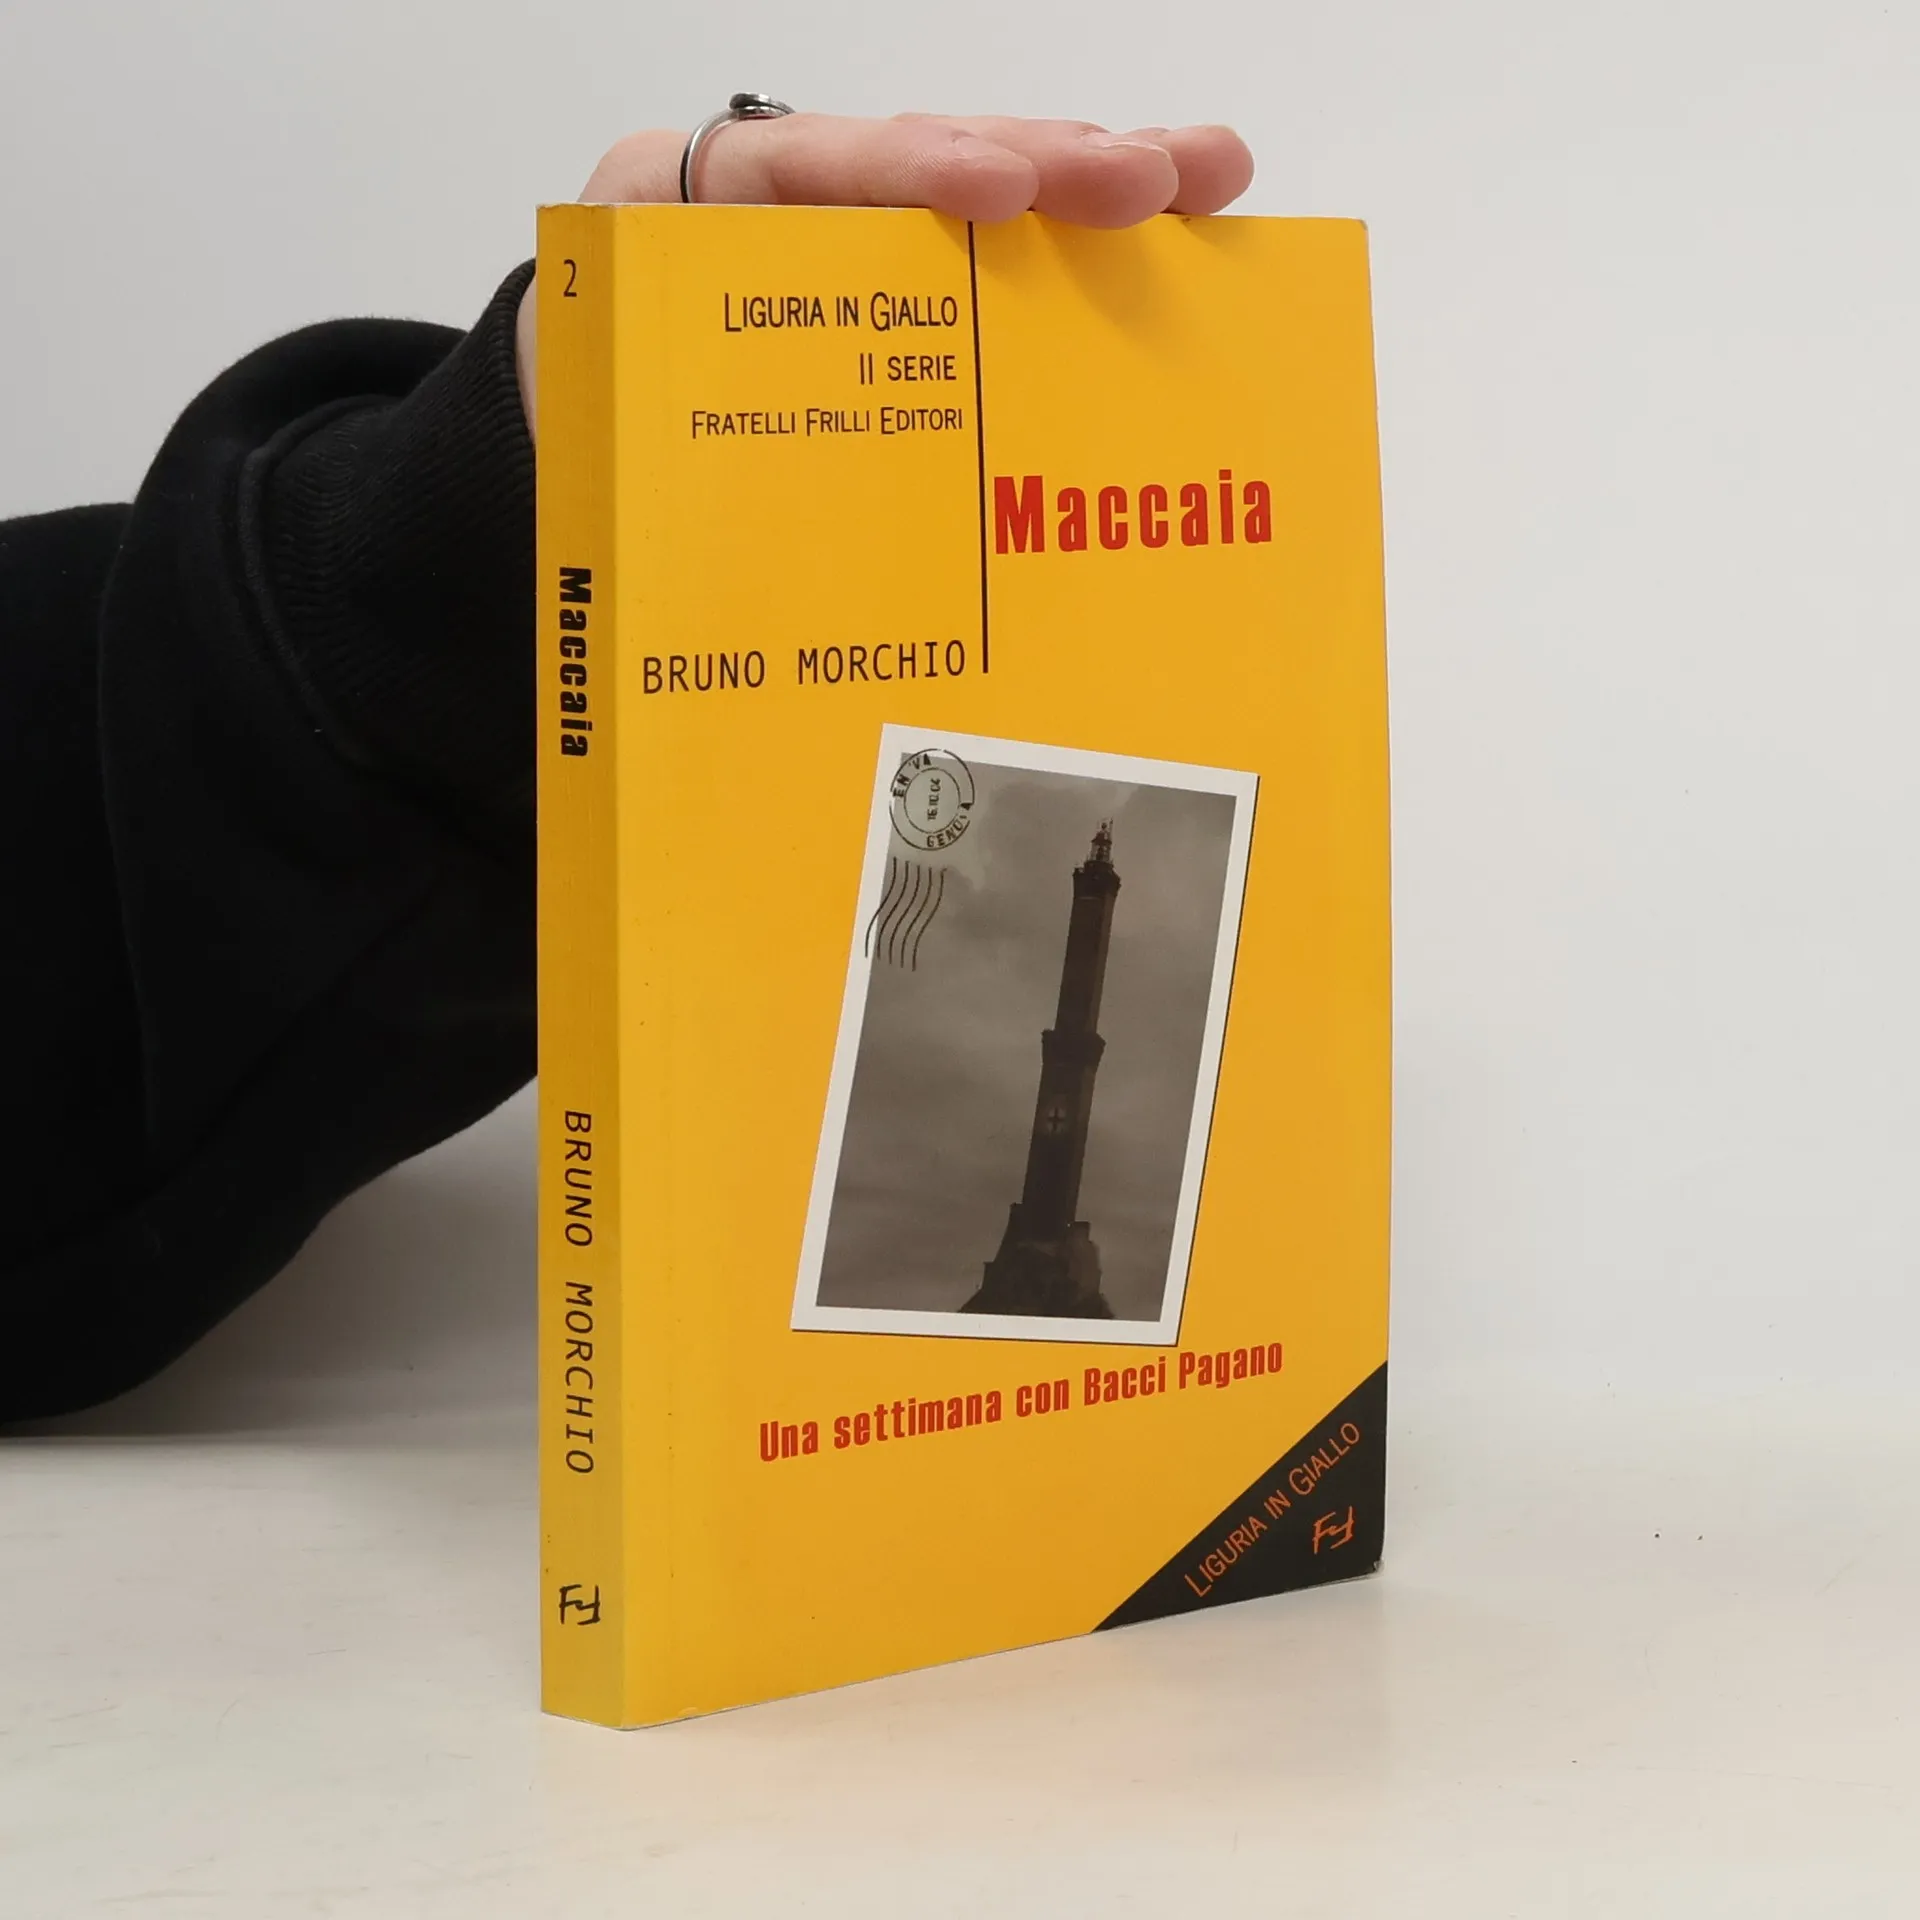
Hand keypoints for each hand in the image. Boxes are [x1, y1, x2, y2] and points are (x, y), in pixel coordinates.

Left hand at [514, 114, 1253, 430]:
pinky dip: (1077, 261)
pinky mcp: (902, 297)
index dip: (913, 170)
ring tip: (1210, 178)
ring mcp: (860, 244)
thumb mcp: (595, 406)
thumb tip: (738, 522)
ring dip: (1100, 188)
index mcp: (697, 207)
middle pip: (930, 160)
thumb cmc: (590, 408)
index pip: (814, 162)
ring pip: (982, 198)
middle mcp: (793, 204)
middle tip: (1163, 179)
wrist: (568, 408)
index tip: (1001, 189)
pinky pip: (991, 269)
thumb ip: (645, 416)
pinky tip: (1170, 244)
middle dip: (1052, 161)